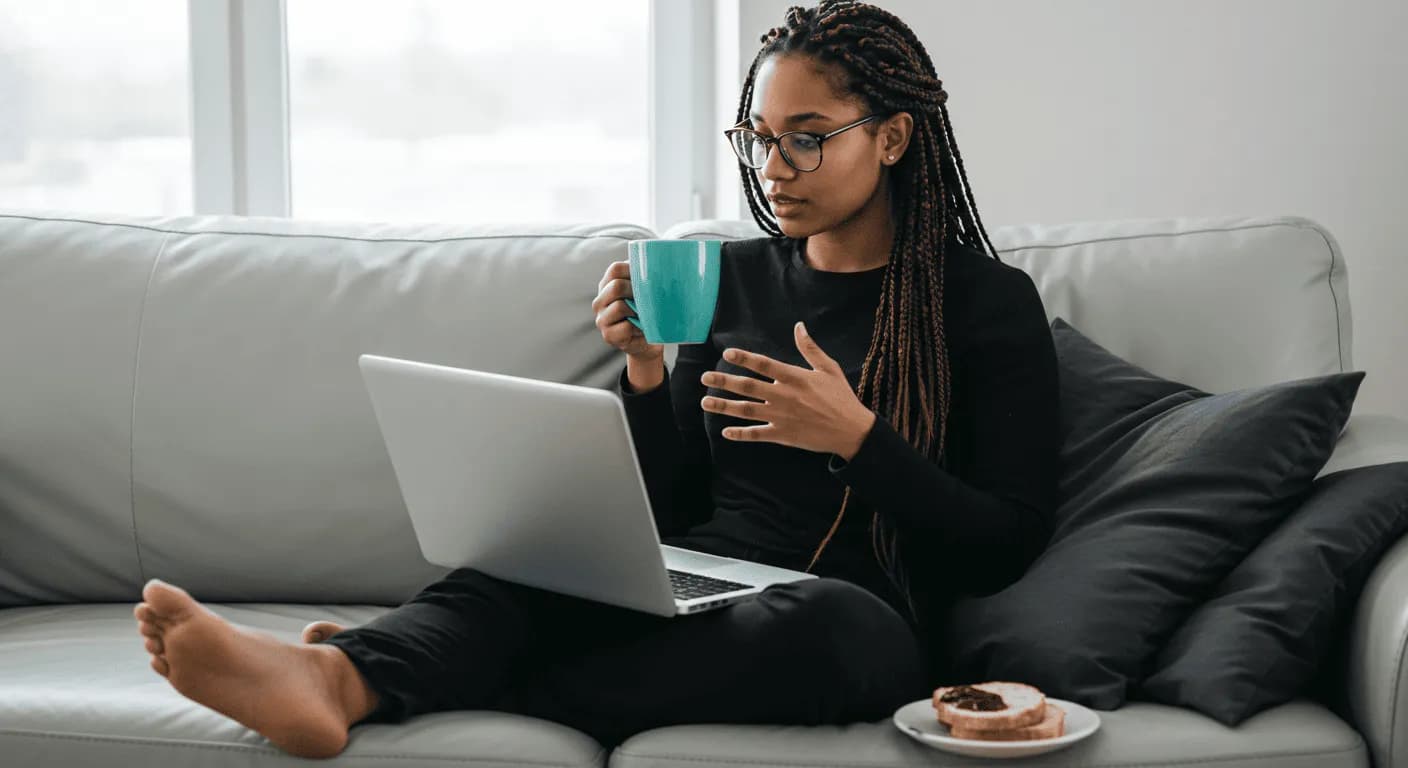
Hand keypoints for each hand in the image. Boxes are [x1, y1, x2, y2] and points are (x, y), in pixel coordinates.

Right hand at [593, 260, 663, 360]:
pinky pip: (626, 326)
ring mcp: (601, 319)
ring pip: (620, 306)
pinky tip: (643, 328)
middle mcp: (600, 301)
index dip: (634, 271)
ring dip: (638, 311)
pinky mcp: (608, 335)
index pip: (616, 269)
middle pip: (616, 286)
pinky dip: (638, 327)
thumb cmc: (646, 313)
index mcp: (607, 285)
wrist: (647, 342)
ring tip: (645, 315)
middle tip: (649, 298)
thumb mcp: (643, 292)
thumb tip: (660, 265)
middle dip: (636, 291)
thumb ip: (643, 278)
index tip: (649, 278)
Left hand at [700, 321, 876, 458]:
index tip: (727, 354)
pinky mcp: (782, 435)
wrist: (851, 431)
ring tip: (705, 402)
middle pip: (748, 387)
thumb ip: (810, 348)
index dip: (744, 358)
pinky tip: (725, 431)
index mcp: (795, 378)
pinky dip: (740, 434)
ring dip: (724, 406)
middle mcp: (784, 397)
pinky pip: (757, 435)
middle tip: (704, 377)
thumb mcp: (828, 368)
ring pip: (746, 411)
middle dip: (723, 382)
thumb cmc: (841, 397)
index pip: (764, 365)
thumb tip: (799, 326)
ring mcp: (781, 417)